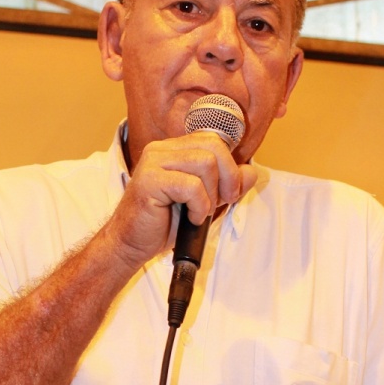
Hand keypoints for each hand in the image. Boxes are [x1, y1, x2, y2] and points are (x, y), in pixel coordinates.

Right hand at [107, 131, 257, 270]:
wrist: (131, 244)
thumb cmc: (164, 224)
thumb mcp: (205, 202)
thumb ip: (227, 186)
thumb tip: (251, 172)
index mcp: (173, 149)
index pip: (214, 140)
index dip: (230, 166)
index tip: (229, 192)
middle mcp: (162, 149)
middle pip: (214, 146)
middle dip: (228, 178)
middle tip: (221, 202)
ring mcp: (153, 161)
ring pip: (205, 163)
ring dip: (211, 194)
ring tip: (199, 212)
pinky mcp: (149, 180)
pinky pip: (191, 185)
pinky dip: (199, 206)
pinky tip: (190, 218)